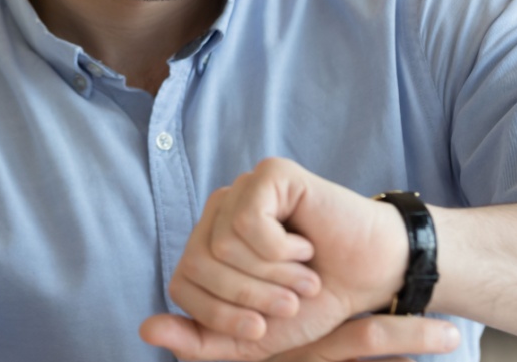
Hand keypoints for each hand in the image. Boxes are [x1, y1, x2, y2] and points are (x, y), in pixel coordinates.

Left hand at [139, 158, 457, 359]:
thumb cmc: (314, 303)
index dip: (220, 316)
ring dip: (274, 275)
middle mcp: (217, 213)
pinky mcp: (270, 174)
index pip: (181, 285)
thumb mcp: (253, 337)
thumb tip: (145, 330)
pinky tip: (307, 244)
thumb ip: (200, 341)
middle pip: (199, 264)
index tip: (263, 327)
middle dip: (250, 297)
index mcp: (207, 247)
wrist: (372, 277)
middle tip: (293, 299)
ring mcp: (242, 189)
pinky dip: (282, 249)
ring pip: (223, 246)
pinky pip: (249, 222)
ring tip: (304, 274)